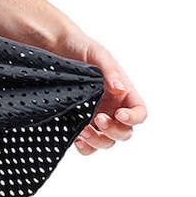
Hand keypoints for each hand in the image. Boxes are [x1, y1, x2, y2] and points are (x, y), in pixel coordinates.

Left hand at [56, 32, 146, 155]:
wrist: (56, 50)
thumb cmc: (82, 49)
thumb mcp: (99, 55)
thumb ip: (111, 72)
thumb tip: (119, 89)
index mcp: (123, 94)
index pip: (139, 113)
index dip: (134, 118)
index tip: (119, 114)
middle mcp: (112, 109)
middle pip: (124, 132)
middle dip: (113, 130)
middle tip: (98, 119)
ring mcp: (95, 118)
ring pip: (106, 142)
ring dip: (98, 141)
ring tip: (83, 131)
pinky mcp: (77, 124)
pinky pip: (87, 145)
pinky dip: (85, 147)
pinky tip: (76, 139)